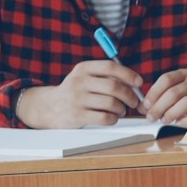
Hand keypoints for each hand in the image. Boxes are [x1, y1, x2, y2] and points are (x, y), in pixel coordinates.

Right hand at [16, 59, 145, 127]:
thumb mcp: (85, 77)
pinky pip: (104, 118)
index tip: (139, 83)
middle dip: (130, 95)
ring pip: (111, 103)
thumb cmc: (75, 91)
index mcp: (83, 69)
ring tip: (121, 110)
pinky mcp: (76, 116)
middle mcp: (79, 82)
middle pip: (114, 87)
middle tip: (134, 102)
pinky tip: (112, 118)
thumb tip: (135, 83)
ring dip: (122, 109)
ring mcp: (77, 99)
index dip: (129, 74)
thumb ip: (106, 76)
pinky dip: (113, 119)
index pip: (111, 67)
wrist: (47, 107)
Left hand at [145, 70, 186, 127]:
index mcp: (186, 74)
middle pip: (174, 93)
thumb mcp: (180, 88)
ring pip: (186, 103)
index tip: (145, 105)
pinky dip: (186, 122)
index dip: (153, 93)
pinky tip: (179, 123)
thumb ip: (161, 96)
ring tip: (165, 120)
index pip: (167, 79)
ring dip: (171, 114)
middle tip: (151, 117)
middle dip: (159, 107)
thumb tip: (142, 108)